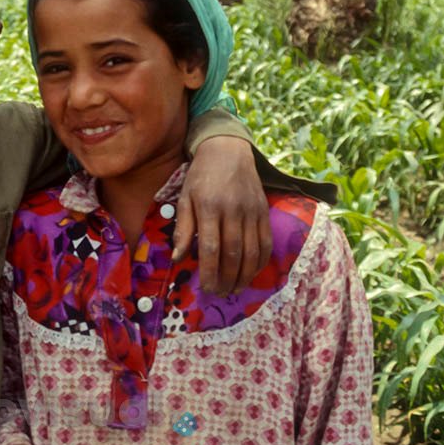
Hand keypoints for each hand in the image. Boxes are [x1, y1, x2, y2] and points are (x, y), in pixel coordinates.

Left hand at [175, 135, 270, 295]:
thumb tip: (177, 258)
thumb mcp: (184, 198)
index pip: (212, 248)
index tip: (207, 289)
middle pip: (233, 254)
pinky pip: (266, 242)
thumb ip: (183, 228)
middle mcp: (233, 210)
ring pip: (252, 251)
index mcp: (209, 207)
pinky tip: (252, 273)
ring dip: (244, 275)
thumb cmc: (201, 176)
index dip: (210, 272)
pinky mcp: (264, 211)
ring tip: (235, 289)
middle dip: (227, 279)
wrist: (227, 150)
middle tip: (221, 294)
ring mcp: (252, 211)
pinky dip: (261, 262)